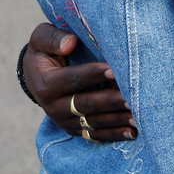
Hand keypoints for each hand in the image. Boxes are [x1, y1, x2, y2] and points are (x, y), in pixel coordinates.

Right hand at [24, 23, 136, 140]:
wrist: (35, 74)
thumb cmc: (45, 50)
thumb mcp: (41, 38)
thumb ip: (53, 38)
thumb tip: (70, 43)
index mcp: (45, 84)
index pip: (73, 79)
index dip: (94, 74)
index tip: (115, 71)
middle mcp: (53, 107)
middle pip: (86, 104)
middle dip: (111, 101)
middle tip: (133, 99)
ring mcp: (64, 121)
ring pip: (93, 122)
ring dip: (117, 120)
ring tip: (139, 117)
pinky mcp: (74, 129)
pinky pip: (94, 135)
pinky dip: (113, 134)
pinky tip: (132, 133)